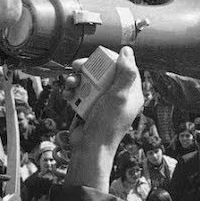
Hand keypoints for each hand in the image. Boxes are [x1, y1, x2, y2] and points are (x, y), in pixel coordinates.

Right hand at [58, 47, 144, 188]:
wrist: (89, 148)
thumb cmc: (107, 125)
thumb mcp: (120, 96)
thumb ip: (126, 73)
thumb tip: (128, 52)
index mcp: (131, 93)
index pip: (124, 68)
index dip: (111, 60)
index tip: (98, 56)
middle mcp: (118, 97)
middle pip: (103, 73)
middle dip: (88, 69)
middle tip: (77, 65)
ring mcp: (103, 103)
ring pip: (89, 82)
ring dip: (77, 80)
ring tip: (70, 83)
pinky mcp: (89, 108)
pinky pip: (80, 94)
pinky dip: (73, 92)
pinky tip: (67, 94)